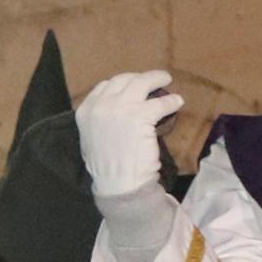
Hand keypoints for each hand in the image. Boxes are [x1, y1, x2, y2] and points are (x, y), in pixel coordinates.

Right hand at [75, 71, 180, 203]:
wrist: (117, 183)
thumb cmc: (105, 167)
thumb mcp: (91, 138)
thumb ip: (99, 120)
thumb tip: (116, 110)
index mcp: (85, 111)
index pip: (104, 86)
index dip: (121, 83)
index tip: (132, 85)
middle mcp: (100, 105)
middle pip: (122, 80)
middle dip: (138, 78)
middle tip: (152, 79)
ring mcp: (120, 108)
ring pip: (141, 83)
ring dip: (156, 78)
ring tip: (166, 79)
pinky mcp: (140, 115)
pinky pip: (160, 103)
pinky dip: (170, 101)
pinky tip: (177, 102)